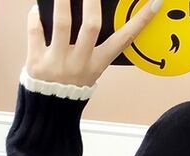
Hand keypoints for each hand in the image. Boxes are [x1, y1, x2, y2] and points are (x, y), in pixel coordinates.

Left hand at [26, 0, 163, 86]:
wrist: (49, 111)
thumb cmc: (71, 85)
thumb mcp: (90, 70)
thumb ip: (93, 46)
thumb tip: (92, 12)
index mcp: (97, 64)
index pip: (123, 40)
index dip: (139, 22)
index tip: (154, 4)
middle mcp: (80, 62)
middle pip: (91, 26)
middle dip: (92, 1)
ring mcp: (58, 62)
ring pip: (62, 23)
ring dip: (62, 0)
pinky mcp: (36, 61)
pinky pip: (35, 31)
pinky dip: (35, 16)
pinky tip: (37, 8)